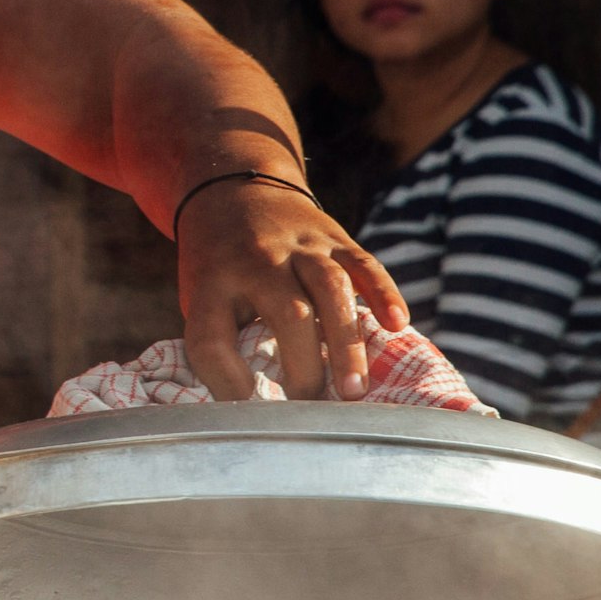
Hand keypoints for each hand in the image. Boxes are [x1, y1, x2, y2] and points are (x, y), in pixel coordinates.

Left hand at [177, 175, 407, 400]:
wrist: (234, 190)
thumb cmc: (219, 265)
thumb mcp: (202, 296)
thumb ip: (225, 339)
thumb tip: (251, 407)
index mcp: (212, 282)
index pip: (211, 338)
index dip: (226, 381)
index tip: (246, 408)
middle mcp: (256, 261)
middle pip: (287, 313)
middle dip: (303, 368)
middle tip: (313, 410)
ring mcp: (299, 245)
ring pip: (330, 289)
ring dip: (345, 343)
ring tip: (354, 392)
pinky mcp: (334, 237)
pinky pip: (364, 264)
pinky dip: (384, 294)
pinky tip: (398, 326)